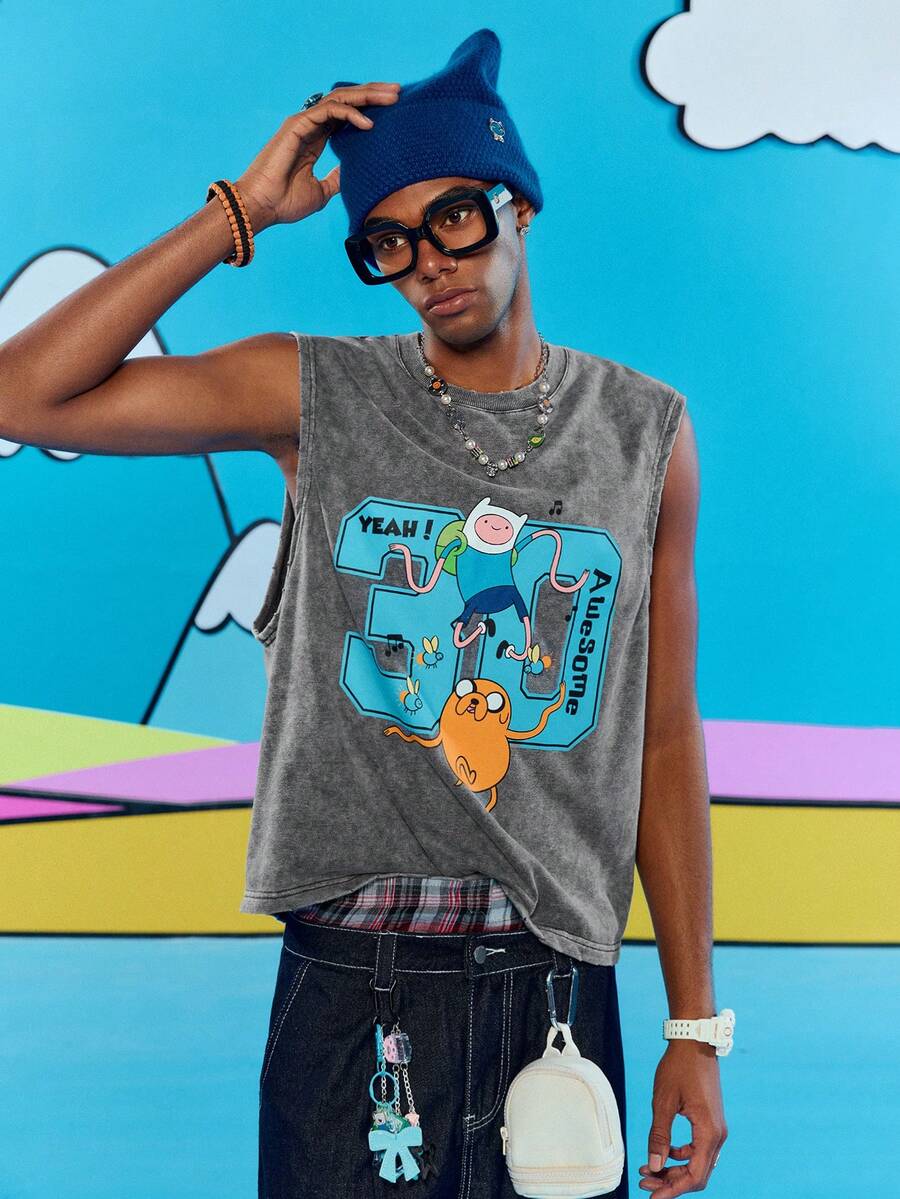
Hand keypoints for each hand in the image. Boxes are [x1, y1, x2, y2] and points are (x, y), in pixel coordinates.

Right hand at [234, 82, 401, 230]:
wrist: (261, 208)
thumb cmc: (284, 203)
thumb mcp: (321, 192)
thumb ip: (336, 179)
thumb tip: (353, 174)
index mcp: (315, 139)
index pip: (345, 114)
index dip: (368, 108)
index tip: (393, 109)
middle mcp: (309, 126)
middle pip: (346, 101)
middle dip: (373, 94)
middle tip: (399, 91)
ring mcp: (303, 123)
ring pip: (340, 99)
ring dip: (367, 96)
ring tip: (392, 97)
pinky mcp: (297, 125)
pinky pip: (329, 111)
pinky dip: (350, 114)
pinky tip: (369, 123)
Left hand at [638, 1041, 727, 1195]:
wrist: (695, 1042)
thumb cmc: (678, 1068)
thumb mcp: (663, 1102)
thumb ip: (659, 1136)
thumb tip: (654, 1166)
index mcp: (709, 1132)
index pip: (695, 1176)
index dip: (673, 1190)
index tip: (652, 1197)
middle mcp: (718, 1135)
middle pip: (698, 1174)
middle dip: (671, 1182)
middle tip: (645, 1182)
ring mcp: (716, 1128)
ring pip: (698, 1163)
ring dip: (675, 1170)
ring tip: (648, 1168)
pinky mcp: (711, 1121)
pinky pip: (699, 1149)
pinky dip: (681, 1156)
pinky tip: (663, 1151)